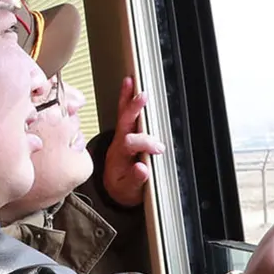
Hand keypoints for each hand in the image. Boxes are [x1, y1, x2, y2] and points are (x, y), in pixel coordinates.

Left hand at [101, 77, 166, 207]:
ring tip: (132, 82)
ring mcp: (122, 135)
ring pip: (124, 114)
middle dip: (134, 109)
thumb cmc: (122, 187)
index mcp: (119, 156)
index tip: (159, 148)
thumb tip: (143, 168)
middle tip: (142, 97)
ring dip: (128, 98)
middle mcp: (119, 143)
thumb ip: (135, 180)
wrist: (114, 187)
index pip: (130, 144)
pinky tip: (128, 84)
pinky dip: (126, 97)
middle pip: (125, 123)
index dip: (144, 143)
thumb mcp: (128, 190)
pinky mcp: (126, 131)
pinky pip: (125, 112)